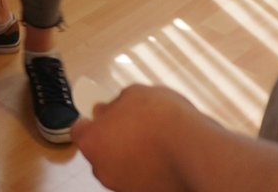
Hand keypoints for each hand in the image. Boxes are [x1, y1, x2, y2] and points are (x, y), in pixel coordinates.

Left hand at [70, 85, 202, 191]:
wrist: (198, 153)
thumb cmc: (163, 120)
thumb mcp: (133, 94)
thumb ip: (113, 105)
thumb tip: (106, 110)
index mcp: (91, 141)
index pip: (79, 130)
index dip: (93, 121)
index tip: (105, 115)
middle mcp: (101, 169)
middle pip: (99, 151)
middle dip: (111, 140)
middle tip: (133, 127)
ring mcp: (122, 187)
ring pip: (120, 168)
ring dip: (130, 157)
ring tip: (155, 144)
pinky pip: (139, 180)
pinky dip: (147, 172)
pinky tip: (165, 160)